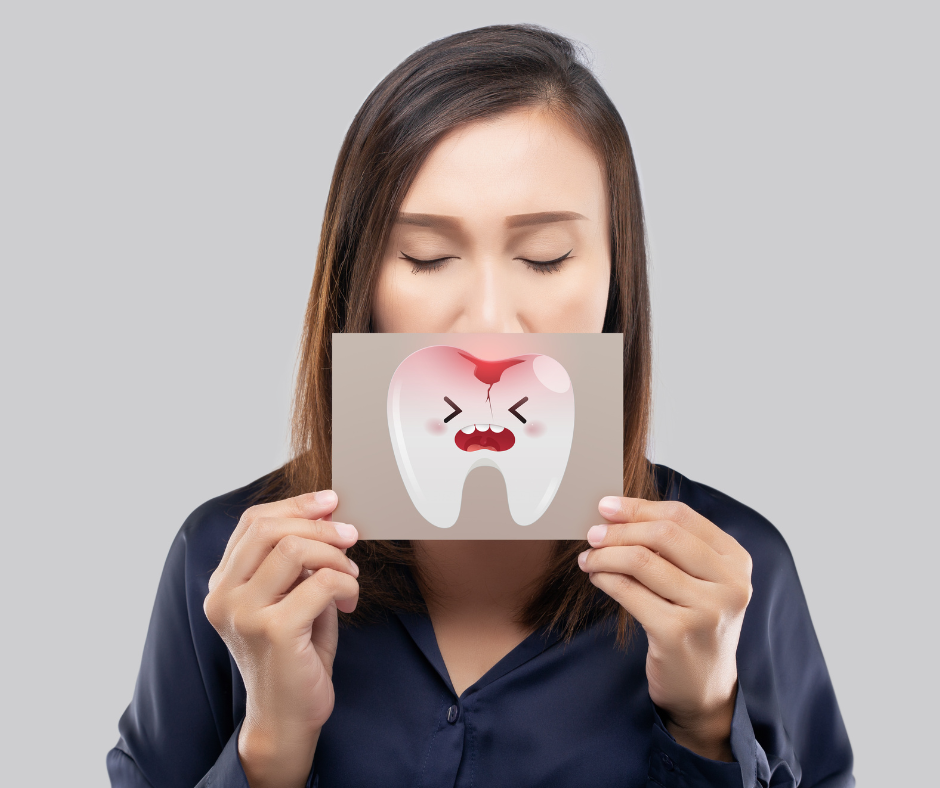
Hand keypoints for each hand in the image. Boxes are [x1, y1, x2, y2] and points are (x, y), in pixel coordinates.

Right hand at [203, 489, 359, 785]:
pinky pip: (320, 583)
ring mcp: (244, 614)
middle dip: (319, 524)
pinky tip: (349, 600)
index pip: (253, 522)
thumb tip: (328, 512)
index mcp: (223, 583)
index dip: (295, 504)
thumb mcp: (289, 596)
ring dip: (335, 556)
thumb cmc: (294, 653)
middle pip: (269, 528)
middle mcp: (223, 596)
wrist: (287, 716)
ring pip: (294, 549)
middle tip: (351, 535)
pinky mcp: (273, 631)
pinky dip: (345, 584)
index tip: (331, 501)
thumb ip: (296, 559)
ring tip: (350, 577)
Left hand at [578, 496, 752, 760]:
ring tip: (589, 558)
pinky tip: (596, 577)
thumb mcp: (699, 581)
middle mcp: (729, 583)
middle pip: (662, 534)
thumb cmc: (694, 623)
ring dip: (605, 555)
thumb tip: (617, 511)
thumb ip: (673, 546)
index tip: (607, 505)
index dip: (639, 507)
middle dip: (620, 529)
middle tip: (592, 532)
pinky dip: (605, 578)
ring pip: (641, 561)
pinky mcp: (677, 633)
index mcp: (736, 560)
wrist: (703, 687)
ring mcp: (706, 610)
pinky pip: (629, 592)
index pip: (681, 516)